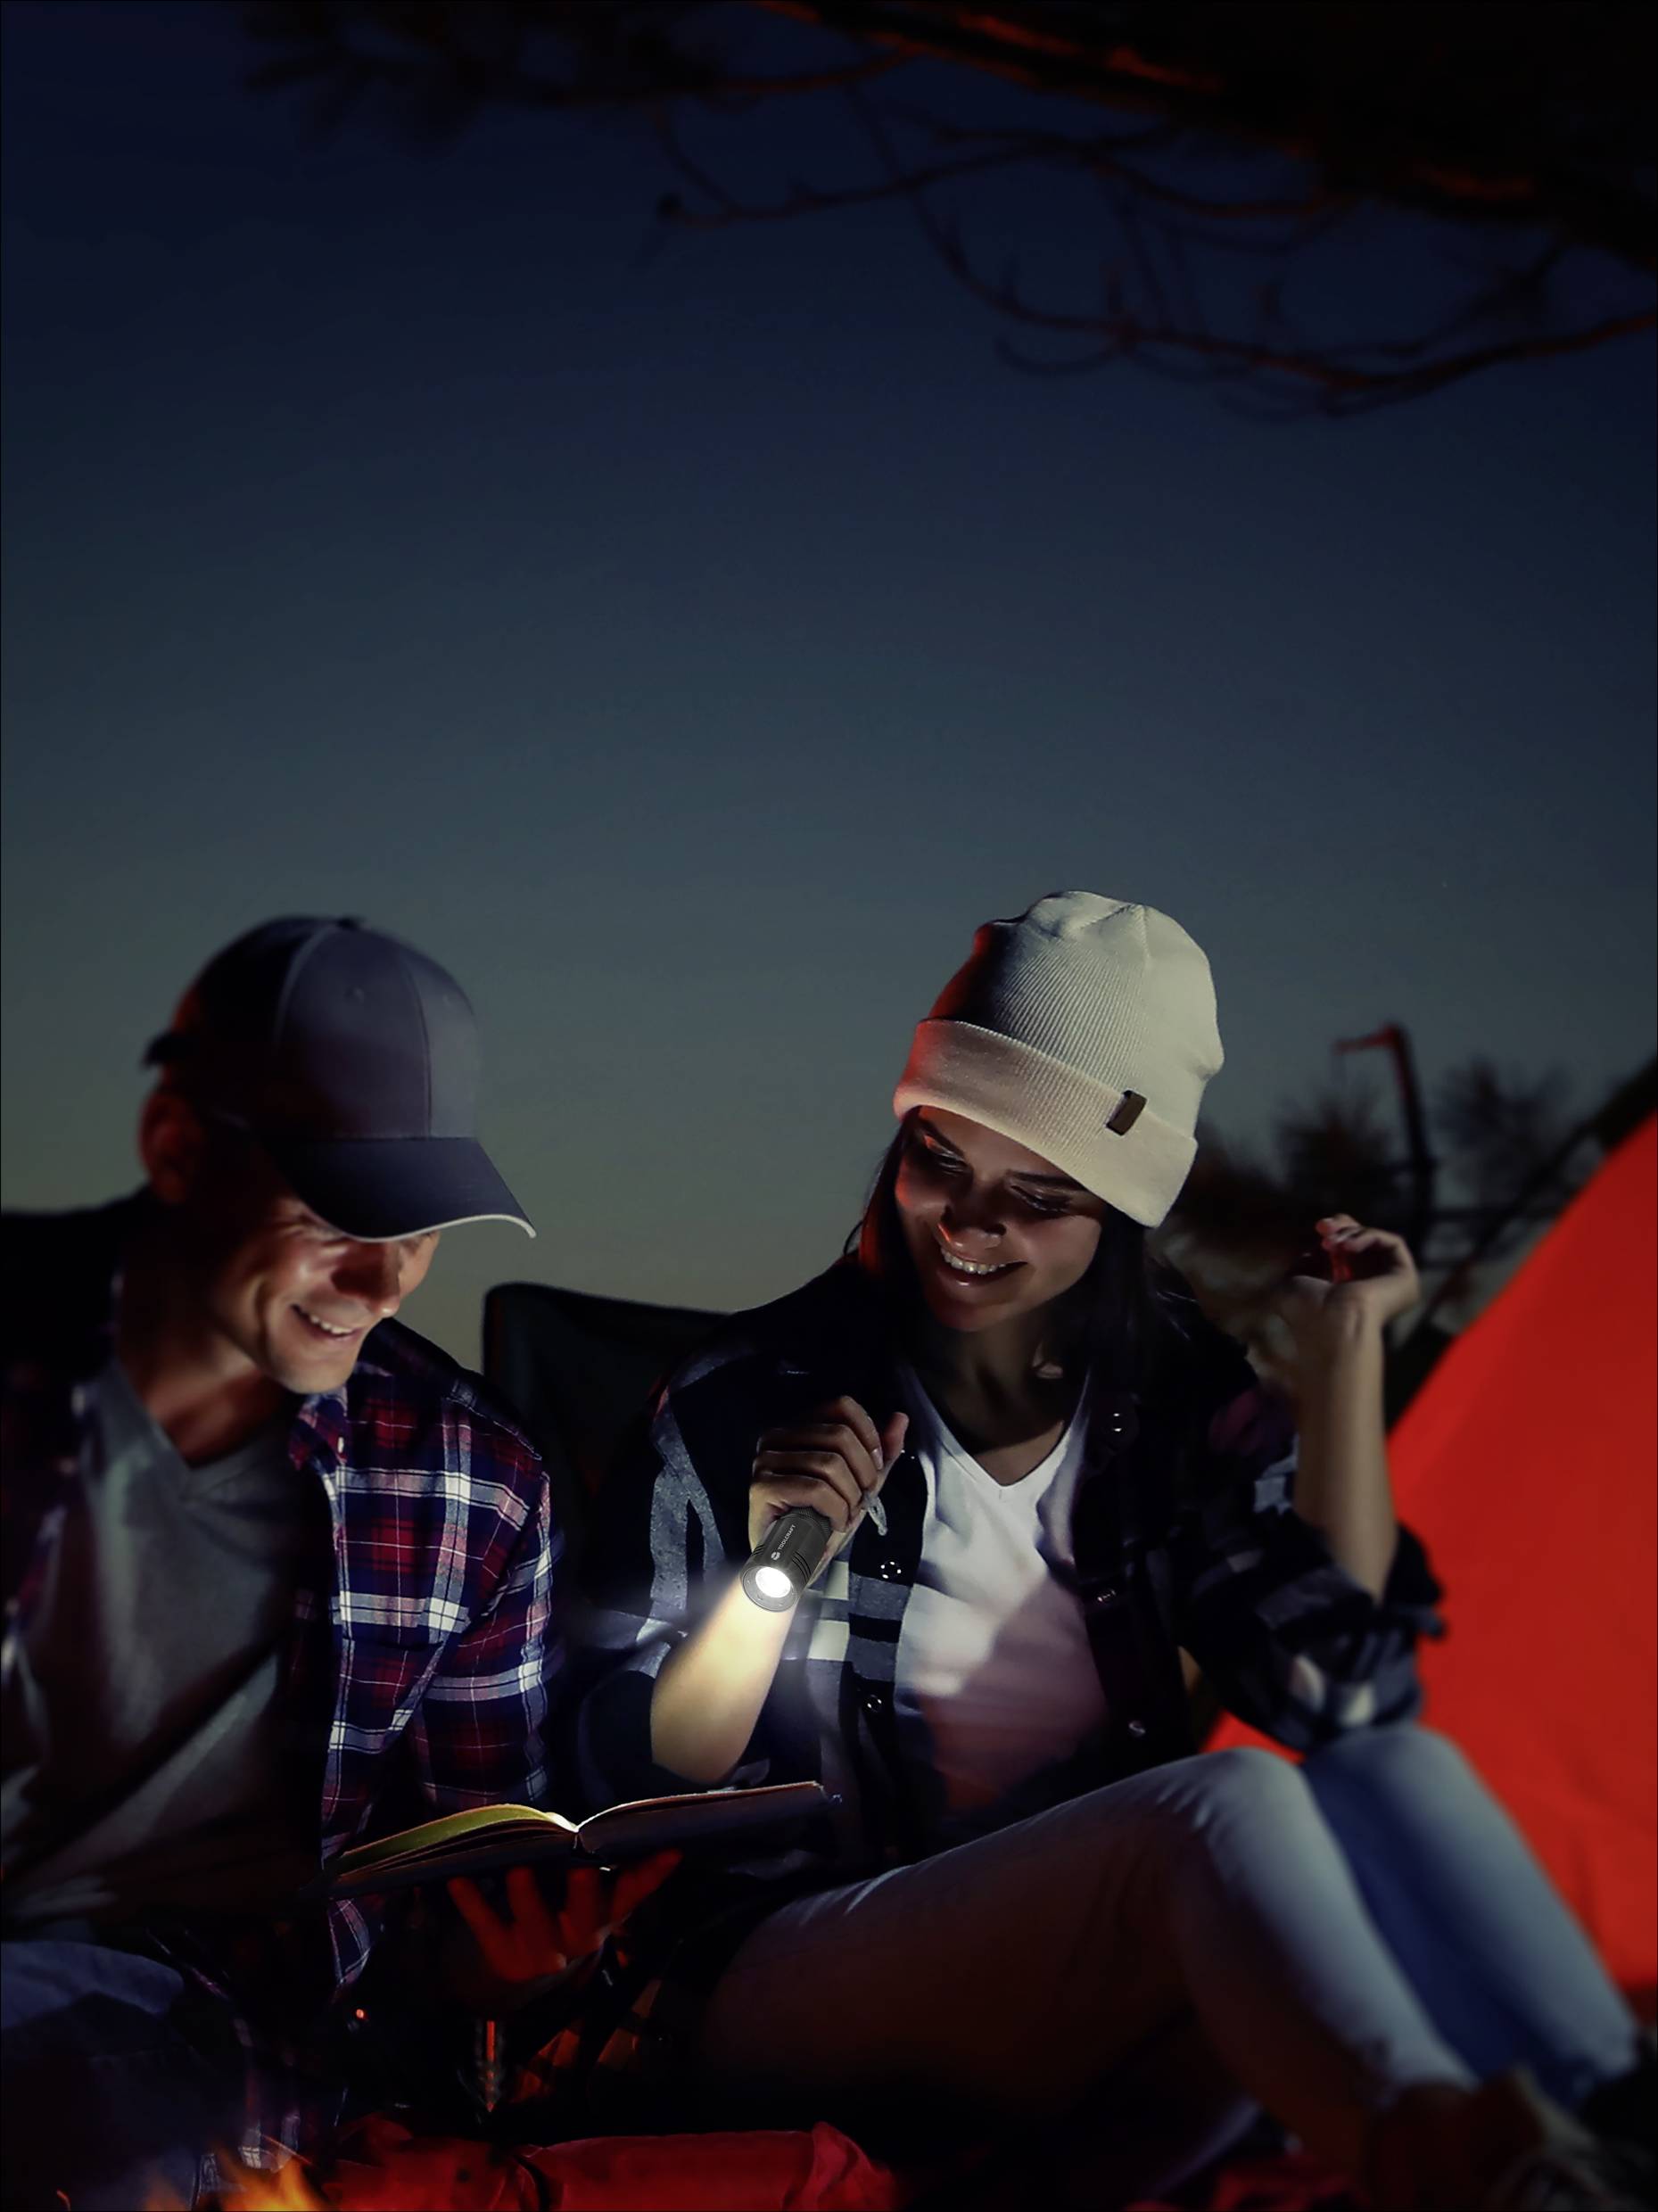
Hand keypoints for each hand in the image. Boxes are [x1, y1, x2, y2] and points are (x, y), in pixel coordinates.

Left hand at [444, 1849, 680, 2007]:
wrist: (523, 1964)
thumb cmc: (558, 1904)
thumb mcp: (580, 1890)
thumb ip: (585, 1862)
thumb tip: (574, 1829)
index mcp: (604, 1915)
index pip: (632, 1894)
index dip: (652, 1875)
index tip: (672, 1850)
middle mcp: (579, 1938)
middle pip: (585, 1917)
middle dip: (583, 1893)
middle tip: (579, 1867)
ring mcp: (543, 1953)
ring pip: (536, 1926)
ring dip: (526, 1897)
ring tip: (516, 1869)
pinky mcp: (506, 1959)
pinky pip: (487, 1929)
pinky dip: (472, 1904)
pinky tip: (456, 1879)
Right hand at [749, 1395, 909, 1579]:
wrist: (795, 1564)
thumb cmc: (824, 1520)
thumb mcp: (861, 1482)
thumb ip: (881, 1451)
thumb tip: (901, 1418)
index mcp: (798, 1427)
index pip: (842, 1406)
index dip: (869, 1437)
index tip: (874, 1470)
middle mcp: (776, 1436)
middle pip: (840, 1436)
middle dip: (863, 1473)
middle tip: (861, 1500)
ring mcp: (765, 1461)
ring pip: (830, 1463)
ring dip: (849, 1497)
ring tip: (845, 1515)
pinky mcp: (762, 1487)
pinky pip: (815, 1489)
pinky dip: (835, 1510)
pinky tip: (833, 1524)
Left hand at [1277, 1215, 1420, 1353]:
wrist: (1330, 1325)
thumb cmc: (1308, 1310)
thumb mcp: (1297, 1279)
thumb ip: (1307, 1262)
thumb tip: (1316, 1248)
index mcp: (1349, 1291)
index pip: (1351, 1251)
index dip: (1336, 1232)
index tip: (1320, 1227)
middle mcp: (1373, 1287)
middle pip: (1365, 1241)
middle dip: (1344, 1226)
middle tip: (1324, 1227)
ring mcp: (1392, 1283)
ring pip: (1377, 1240)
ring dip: (1351, 1233)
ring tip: (1331, 1243)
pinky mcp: (1406, 1277)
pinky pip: (1393, 1243)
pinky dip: (1368, 1237)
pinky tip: (1347, 1247)